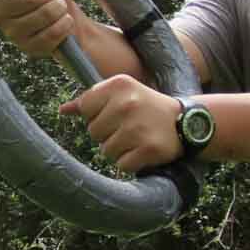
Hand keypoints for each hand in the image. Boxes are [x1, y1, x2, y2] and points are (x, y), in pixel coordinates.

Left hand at [59, 74, 179, 172]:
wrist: (186, 123)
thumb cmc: (146, 107)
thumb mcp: (122, 94)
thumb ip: (91, 101)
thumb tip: (63, 110)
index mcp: (118, 84)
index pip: (85, 108)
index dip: (97, 115)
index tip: (115, 114)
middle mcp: (127, 104)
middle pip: (93, 132)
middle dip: (108, 134)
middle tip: (130, 127)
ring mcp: (137, 127)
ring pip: (106, 151)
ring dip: (119, 150)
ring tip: (137, 138)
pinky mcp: (148, 149)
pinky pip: (122, 165)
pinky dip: (131, 162)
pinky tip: (144, 150)